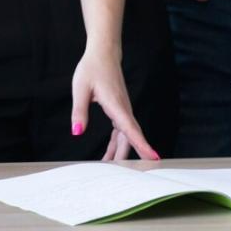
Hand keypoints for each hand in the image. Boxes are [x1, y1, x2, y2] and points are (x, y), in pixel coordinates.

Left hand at [70, 47, 158, 161]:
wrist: (103, 53)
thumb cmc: (91, 68)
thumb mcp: (80, 88)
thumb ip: (79, 111)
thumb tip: (77, 133)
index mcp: (116, 105)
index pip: (130, 129)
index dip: (141, 144)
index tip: (154, 158)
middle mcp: (123, 109)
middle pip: (129, 138)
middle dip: (128, 157)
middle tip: (125, 176)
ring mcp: (123, 110)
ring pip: (125, 136)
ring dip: (120, 153)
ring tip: (110, 170)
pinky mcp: (119, 110)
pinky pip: (121, 131)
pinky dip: (116, 144)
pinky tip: (108, 154)